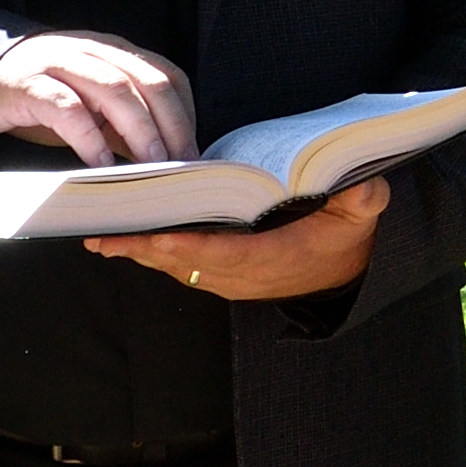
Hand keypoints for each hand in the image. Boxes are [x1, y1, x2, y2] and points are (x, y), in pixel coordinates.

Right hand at [0, 28, 198, 164]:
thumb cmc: (41, 98)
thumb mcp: (90, 105)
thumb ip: (124, 120)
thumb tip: (168, 157)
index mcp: (113, 52)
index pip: (166, 74)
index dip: (186, 113)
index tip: (194, 151)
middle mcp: (91, 51)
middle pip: (148, 81)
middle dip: (173, 125)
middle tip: (184, 165)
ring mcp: (59, 64)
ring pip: (114, 91)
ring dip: (140, 131)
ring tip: (153, 166)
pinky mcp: (28, 85)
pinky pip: (68, 110)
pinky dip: (90, 139)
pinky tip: (100, 166)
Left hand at [86, 177, 387, 306]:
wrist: (347, 272)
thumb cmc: (348, 235)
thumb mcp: (363, 215)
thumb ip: (363, 201)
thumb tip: (363, 188)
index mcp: (278, 256)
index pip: (228, 254)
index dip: (191, 248)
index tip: (158, 239)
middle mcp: (247, 274)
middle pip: (188, 264)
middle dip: (147, 249)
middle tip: (105, 235)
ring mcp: (232, 279)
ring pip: (178, 268)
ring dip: (141, 254)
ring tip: (101, 236)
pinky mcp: (223, 275)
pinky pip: (180, 267)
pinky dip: (151, 255)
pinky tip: (124, 241)